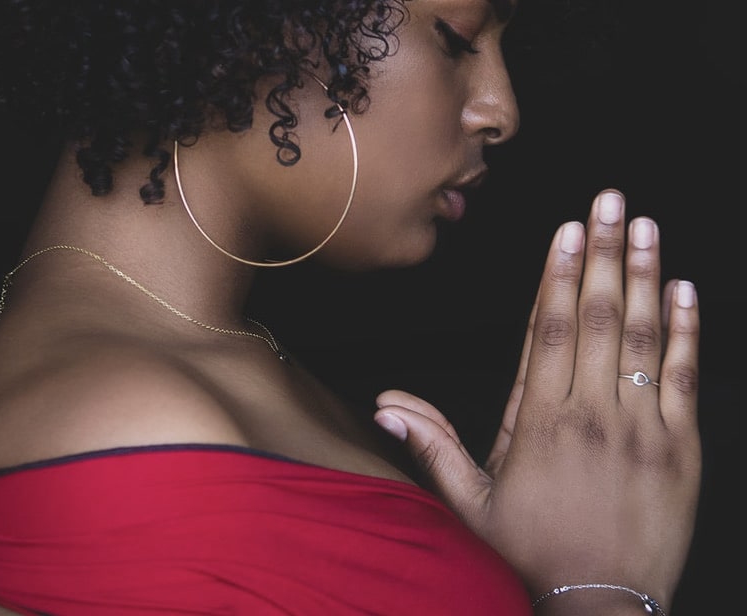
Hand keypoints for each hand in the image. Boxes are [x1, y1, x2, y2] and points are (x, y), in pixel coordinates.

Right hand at [374, 189, 700, 611]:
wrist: (597, 608)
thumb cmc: (530, 552)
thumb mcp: (470, 501)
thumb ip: (431, 444)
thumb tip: (386, 404)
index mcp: (540, 421)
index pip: (549, 330)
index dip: (559, 275)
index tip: (567, 230)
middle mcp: (591, 414)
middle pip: (596, 317)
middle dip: (603, 251)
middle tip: (610, 200)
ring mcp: (641, 429)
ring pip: (641, 337)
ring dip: (645, 276)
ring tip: (645, 227)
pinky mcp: (680, 450)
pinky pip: (682, 378)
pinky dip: (686, 332)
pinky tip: (686, 291)